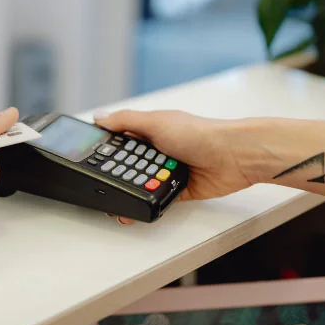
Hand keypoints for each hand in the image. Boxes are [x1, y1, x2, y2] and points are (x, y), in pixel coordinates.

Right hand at [95, 110, 269, 221]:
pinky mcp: (179, 189)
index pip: (122, 139)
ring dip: (134, 190)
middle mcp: (159, 149)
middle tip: (103, 185)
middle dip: (119, 175)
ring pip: (142, 184)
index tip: (91, 159)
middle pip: (130, 165)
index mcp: (151, 130)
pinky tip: (139, 207)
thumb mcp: (156, 122)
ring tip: (118, 201)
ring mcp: (169, 170)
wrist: (234, 157)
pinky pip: (158, 199)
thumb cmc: (201, 133)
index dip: (107, 149)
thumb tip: (99, 117)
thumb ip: (126, 121)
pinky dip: (149, 203)